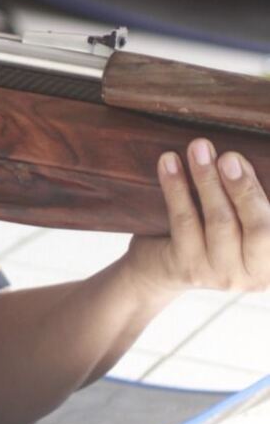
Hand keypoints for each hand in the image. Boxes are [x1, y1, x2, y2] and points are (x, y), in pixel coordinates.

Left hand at [127, 138, 269, 295]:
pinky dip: (176, 187)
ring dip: (208, 180)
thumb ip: (251, 201)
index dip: (263, 194)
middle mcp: (255, 275)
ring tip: (198, 148)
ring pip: (219, 222)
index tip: (249, 161)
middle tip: (229, 156)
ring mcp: (221, 275)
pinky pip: (183, 222)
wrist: (164, 268)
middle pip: (258, 229)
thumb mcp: (244, 224)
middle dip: (244, 188)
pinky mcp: (188, 268)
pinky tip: (168, 161)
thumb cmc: (215, 235)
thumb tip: (243, 161)